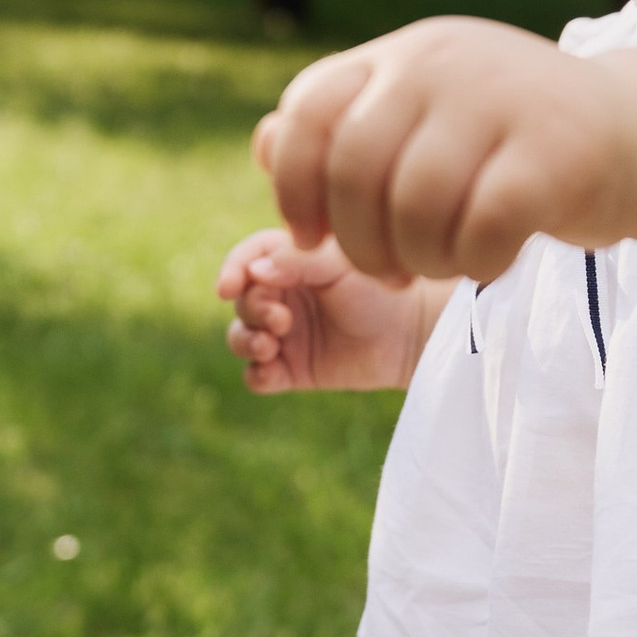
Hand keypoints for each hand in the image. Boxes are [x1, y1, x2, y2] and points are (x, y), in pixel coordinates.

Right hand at [217, 227, 436, 392]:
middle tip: (282, 320)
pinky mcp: (291, 371)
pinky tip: (273, 370)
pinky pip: (257, 376)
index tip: (228, 288)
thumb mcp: (338, 266)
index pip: (246, 260)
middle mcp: (281, 297)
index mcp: (288, 263)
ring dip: (246, 341)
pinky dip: (257, 374)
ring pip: (240, 338)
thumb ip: (296, 262)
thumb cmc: (378, 290)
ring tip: (270, 345)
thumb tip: (253, 273)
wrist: (408, 336)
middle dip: (253, 310)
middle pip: (241, 302)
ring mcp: (283, 335)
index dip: (231, 271)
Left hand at [254, 17, 619, 285]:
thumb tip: (264, 145)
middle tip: (389, 271)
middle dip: (360, 242)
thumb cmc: (510, 145)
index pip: (308, 111)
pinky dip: (476, 261)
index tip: (311, 236)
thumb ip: (348, 132)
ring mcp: (502, 99)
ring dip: (421, 258)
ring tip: (443, 263)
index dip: (294, 186)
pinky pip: (481, 227)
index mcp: (404, 54)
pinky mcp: (556, 150)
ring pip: (416, 205)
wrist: (636, 137)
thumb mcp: (424, 122)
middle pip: (356, 169)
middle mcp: (445, 62)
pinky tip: (490, 258)